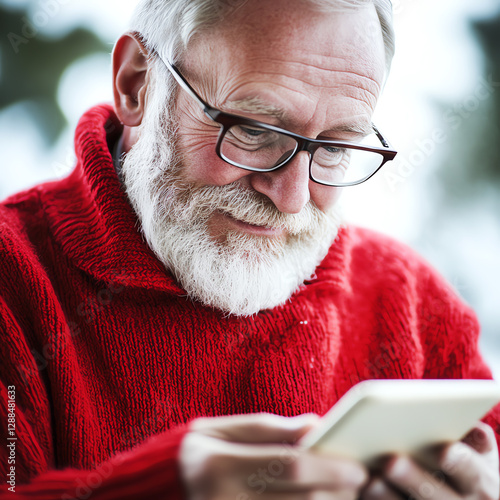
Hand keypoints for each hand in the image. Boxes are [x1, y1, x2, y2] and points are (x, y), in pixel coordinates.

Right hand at [179, 412, 367, 499]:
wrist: (162, 491)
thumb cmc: (198, 452)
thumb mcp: (225, 429)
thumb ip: (271, 429)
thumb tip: (316, 426)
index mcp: (219, 465)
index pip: (288, 465)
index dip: (328, 467)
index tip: (356, 466)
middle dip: (338, 494)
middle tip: (361, 485)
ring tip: (344, 497)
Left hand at [361, 422, 499, 499]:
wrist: (456, 491)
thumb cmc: (462, 459)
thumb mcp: (474, 450)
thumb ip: (473, 438)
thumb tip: (474, 428)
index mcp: (483, 484)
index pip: (474, 475)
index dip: (461, 463)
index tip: (443, 450)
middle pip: (440, 497)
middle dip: (416, 479)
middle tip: (393, 461)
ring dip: (391, 496)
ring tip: (373, 480)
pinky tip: (366, 488)